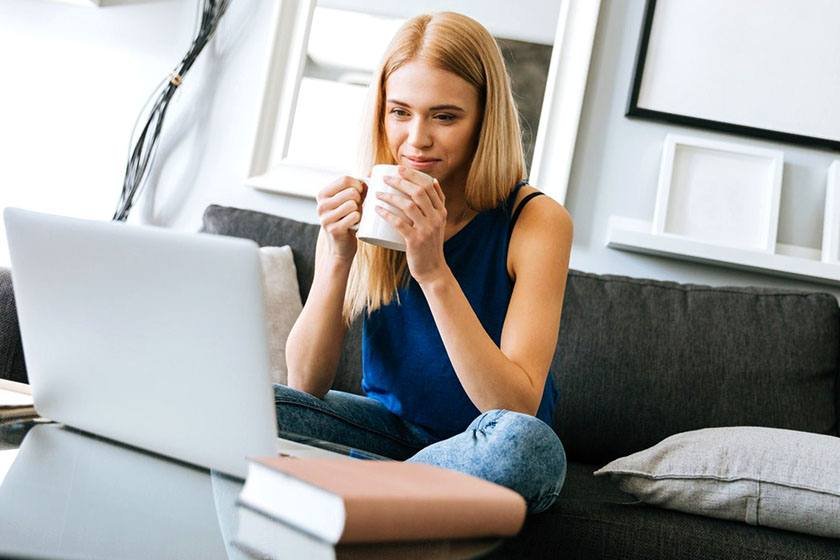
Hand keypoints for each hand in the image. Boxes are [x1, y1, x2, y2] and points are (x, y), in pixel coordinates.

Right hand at [316, 176, 365, 260]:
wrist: (341, 247)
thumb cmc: (348, 220)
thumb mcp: (348, 201)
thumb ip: (357, 187)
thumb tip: (373, 172)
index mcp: (322, 194)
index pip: (344, 179)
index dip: (358, 185)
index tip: (362, 193)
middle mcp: (321, 205)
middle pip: (350, 192)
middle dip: (360, 200)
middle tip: (358, 208)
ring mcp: (325, 218)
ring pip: (353, 204)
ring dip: (359, 210)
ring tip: (356, 216)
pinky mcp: (333, 229)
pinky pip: (354, 217)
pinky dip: (359, 219)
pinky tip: (355, 224)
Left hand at [376, 166, 449, 284]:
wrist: (432, 269)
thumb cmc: (429, 244)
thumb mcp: (437, 222)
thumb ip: (436, 204)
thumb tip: (432, 181)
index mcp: (441, 211)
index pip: (429, 186)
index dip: (414, 175)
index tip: (399, 169)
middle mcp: (436, 218)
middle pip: (419, 192)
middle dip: (401, 181)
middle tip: (386, 178)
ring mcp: (427, 229)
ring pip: (409, 205)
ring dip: (391, 196)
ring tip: (378, 193)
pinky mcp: (416, 241)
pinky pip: (400, 223)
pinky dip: (387, 214)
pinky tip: (377, 209)